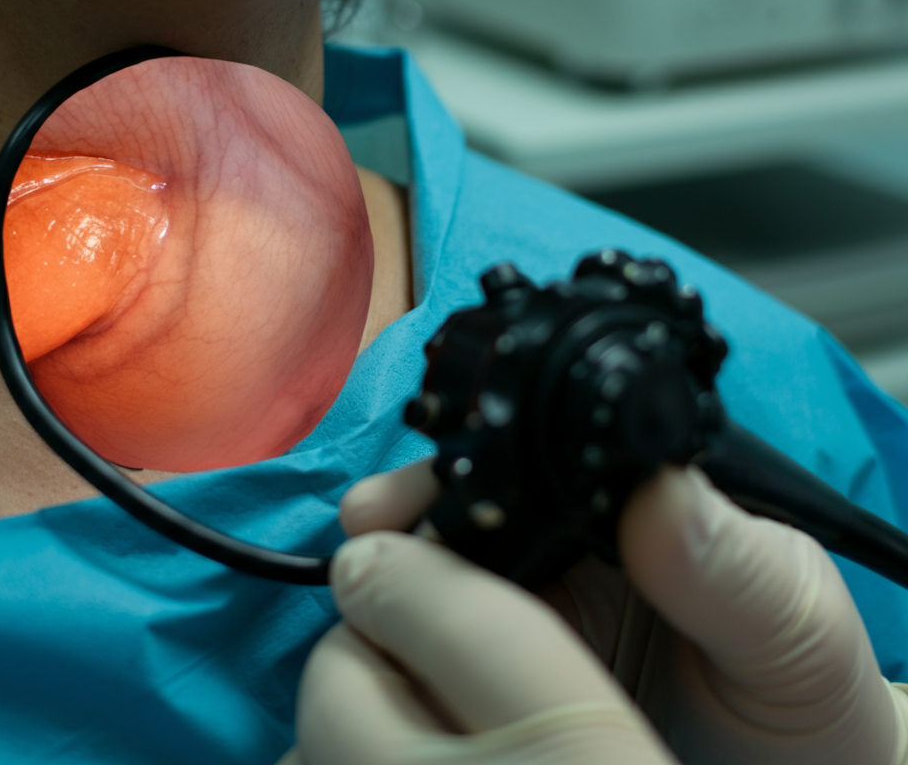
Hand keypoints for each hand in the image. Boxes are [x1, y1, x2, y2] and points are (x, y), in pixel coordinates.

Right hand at [333, 459, 907, 764]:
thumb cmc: (800, 699)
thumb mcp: (796, 628)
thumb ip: (743, 566)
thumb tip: (660, 495)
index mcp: (630, 506)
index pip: (541, 458)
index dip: (473, 465)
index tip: (410, 491)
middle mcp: (571, 544)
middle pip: (475, 504)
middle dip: (411, 507)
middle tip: (365, 526)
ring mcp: (536, 608)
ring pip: (446, 568)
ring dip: (397, 567)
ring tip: (358, 576)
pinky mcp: (509, 674)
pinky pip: (446, 642)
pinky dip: (407, 634)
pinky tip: (383, 636)